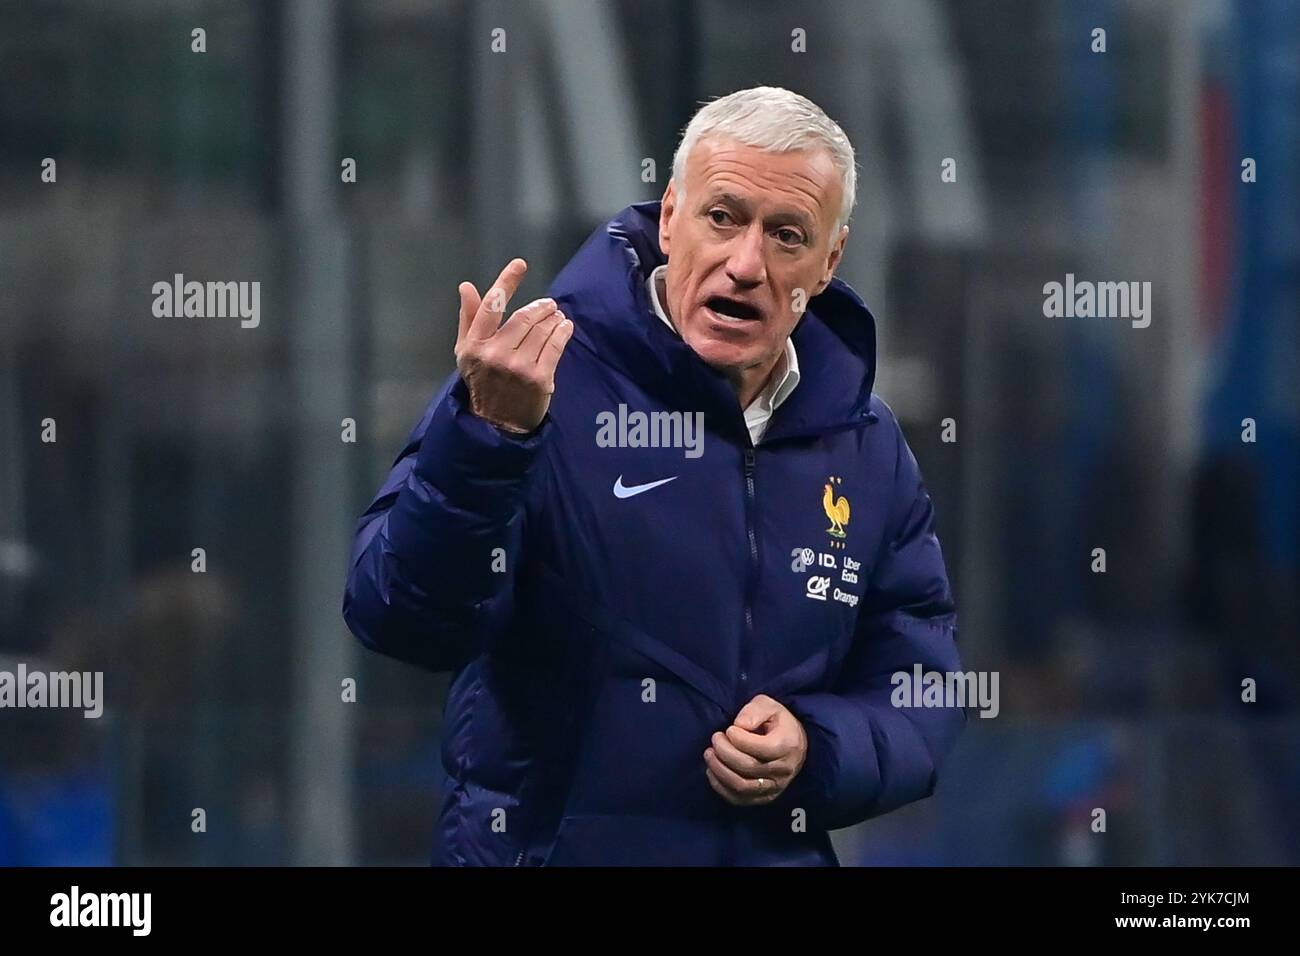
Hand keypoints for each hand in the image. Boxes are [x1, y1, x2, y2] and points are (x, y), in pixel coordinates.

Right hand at [454, 258, 573, 432]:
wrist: (496, 424)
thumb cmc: (482, 382)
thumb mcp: (466, 352)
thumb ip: (469, 318)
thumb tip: (466, 286)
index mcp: (475, 345)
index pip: (492, 306)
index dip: (507, 281)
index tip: (520, 264)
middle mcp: (496, 354)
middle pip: (524, 317)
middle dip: (541, 307)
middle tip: (549, 305)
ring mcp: (519, 367)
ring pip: (542, 331)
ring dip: (554, 318)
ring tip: (557, 316)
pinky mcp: (540, 379)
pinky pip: (555, 347)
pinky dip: (563, 332)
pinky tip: (565, 327)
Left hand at [704, 694, 807, 806]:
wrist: (794, 743)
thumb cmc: (777, 722)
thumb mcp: (768, 705)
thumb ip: (753, 711)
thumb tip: (739, 725)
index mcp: (787, 745)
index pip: (759, 748)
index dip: (738, 738)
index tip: (729, 729)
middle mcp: (784, 770)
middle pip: (747, 767)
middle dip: (724, 752)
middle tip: (715, 738)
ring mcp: (775, 787)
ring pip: (742, 786)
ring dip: (719, 771)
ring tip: (709, 754)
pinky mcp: (765, 797)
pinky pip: (739, 799)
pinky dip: (720, 787)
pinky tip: (712, 771)